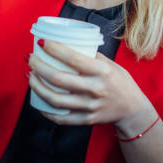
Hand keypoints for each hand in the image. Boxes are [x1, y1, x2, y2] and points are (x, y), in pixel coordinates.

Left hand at [27, 40, 155, 134]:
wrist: (133, 110)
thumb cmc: (120, 82)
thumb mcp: (111, 65)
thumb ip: (91, 57)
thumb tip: (68, 45)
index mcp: (102, 72)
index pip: (74, 59)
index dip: (55, 50)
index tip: (42, 42)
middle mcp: (95, 89)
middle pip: (59, 79)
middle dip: (39, 67)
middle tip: (30, 58)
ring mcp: (89, 106)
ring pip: (55, 99)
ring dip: (37, 87)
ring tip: (30, 76)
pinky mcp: (86, 120)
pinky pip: (60, 118)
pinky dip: (45, 111)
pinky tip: (37, 101)